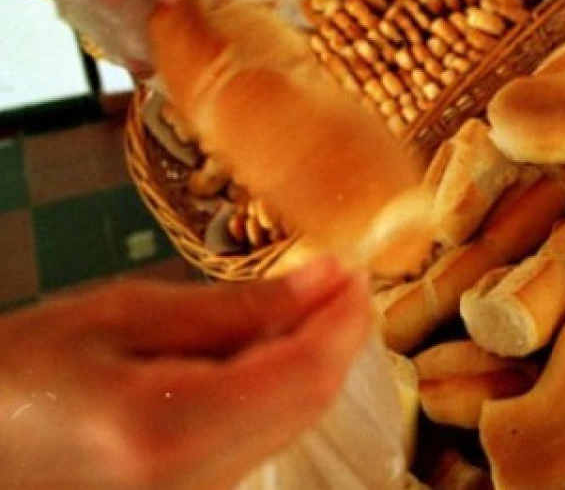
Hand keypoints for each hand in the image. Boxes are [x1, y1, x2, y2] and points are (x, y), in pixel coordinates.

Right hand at [0, 256, 371, 489]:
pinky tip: (271, 345)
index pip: (304, 376)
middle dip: (340, 337)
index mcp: (173, 428)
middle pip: (311, 404)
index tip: (356, 271)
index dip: (344, 321)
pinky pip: (268, 435)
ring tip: (306, 303)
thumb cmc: (26, 368)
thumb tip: (324, 280)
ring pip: (296, 422)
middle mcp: (199, 482)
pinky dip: (285, 385)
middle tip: (339, 279)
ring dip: (316, 358)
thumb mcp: (124, 316)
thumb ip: (234, 307)